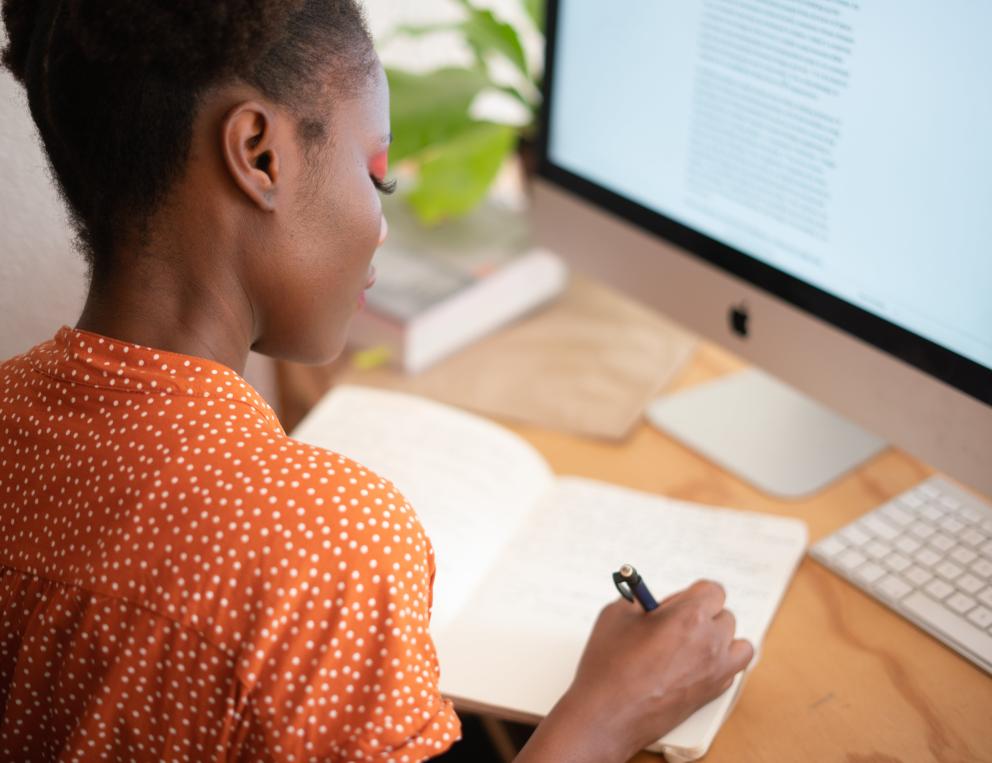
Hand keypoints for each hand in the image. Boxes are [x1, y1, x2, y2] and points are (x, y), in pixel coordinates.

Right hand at [516, 579, 751, 762]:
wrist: (607, 715)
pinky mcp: (713, 694)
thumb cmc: (609, 666)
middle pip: (725, 616)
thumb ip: (640, 600)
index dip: (694, 594)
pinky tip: (694, 665)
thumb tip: (650, 600)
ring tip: (695, 644)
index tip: (678, 601)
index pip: (713, 591)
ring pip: (739, 645)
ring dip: (722, 640)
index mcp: (689, 616)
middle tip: (675, 623)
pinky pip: (732, 671)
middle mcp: (710, 642)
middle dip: (703, 616)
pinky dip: (720, 665)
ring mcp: (716, 670)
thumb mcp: (617, 614)